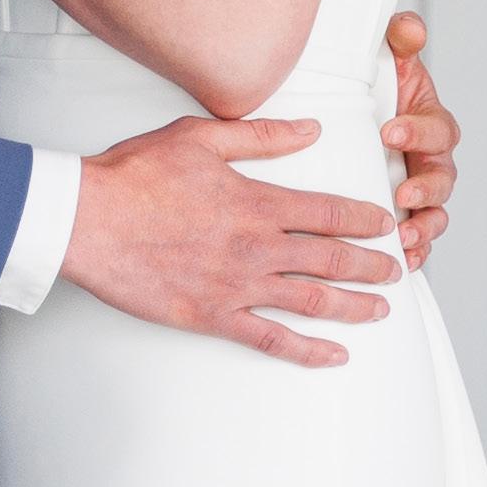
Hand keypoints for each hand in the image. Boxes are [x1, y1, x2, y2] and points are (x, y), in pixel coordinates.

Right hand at [61, 117, 400, 368]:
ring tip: (380, 311)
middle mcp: (257, 247)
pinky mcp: (212, 317)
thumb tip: (310, 130)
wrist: (88, 220)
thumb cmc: (135, 175)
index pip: (329, 212)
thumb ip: (262, 136)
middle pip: (332, 259)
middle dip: (371, 266)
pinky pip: (271, 340)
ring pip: (312, 301)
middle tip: (398, 271)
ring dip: (352, 307)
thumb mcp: (201, 138)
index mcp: (257, 202)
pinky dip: (307, 350)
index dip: (364, 219)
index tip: (384, 225)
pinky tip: (333, 356)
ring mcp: (238, 287)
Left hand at [382, 10, 458, 268]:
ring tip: (405, 236)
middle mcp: (432, 161)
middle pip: (443, 179)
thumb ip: (401, 40)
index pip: (437, 129)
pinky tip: (402, 260)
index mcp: (431, 123)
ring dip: (424, 227)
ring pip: (436, 215)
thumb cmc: (379, 92)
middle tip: (402, 194)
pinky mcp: (406, 216)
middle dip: (426, 189)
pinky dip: (415, 252)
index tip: (390, 131)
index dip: (417, 131)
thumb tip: (408, 28)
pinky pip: (419, 239)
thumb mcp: (389, 61)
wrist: (358, 120)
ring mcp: (421, 192)